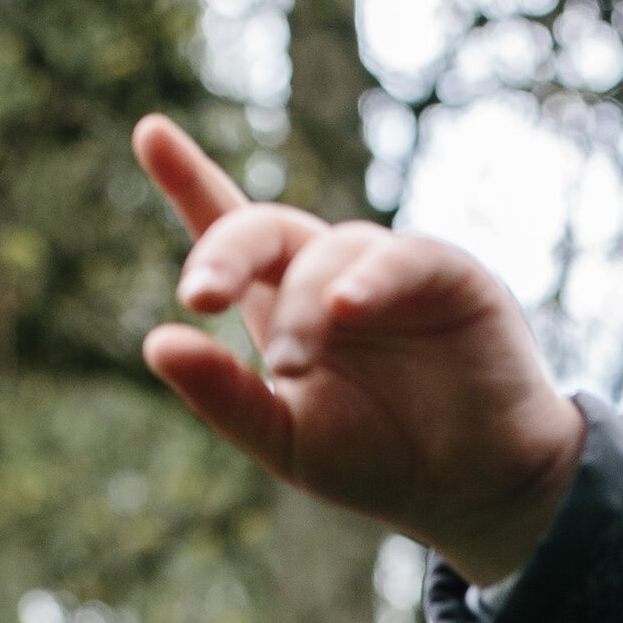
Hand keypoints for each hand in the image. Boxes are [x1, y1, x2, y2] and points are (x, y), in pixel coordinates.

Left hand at [135, 120, 587, 584]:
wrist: (472, 490)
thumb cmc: (379, 459)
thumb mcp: (287, 441)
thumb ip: (223, 395)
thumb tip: (154, 343)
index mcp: (282, 303)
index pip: (229, 228)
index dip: (189, 180)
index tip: (150, 131)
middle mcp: (330, 273)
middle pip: (267, 229)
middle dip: (226, 253)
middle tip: (198, 298)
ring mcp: (389, 270)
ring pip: (330, 253)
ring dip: (300, 307)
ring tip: (289, 367)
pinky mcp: (449, 276)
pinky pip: (403, 259)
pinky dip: (370, 279)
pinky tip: (344, 309)